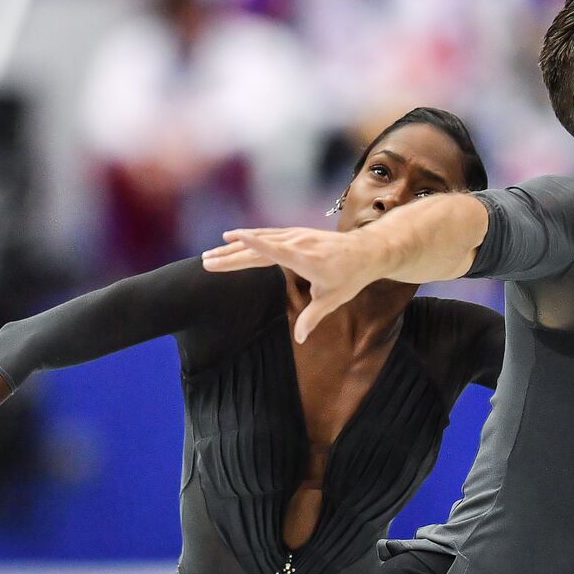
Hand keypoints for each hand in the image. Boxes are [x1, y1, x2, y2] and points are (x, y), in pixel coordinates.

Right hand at [203, 227, 390, 342]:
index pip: (274, 250)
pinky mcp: (296, 233)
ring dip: (235, 246)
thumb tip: (299, 339)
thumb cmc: (351, 276)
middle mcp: (297, 243)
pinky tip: (234, 240)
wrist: (366, 250)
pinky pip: (267, 235)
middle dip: (231, 254)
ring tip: (212, 253)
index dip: (253, 244)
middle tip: (206, 261)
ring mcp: (296, 235)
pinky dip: (249, 238)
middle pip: (258, 248)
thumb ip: (312, 318)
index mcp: (305, 258)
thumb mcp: (333, 299)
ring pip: (259, 239)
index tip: (232, 239)